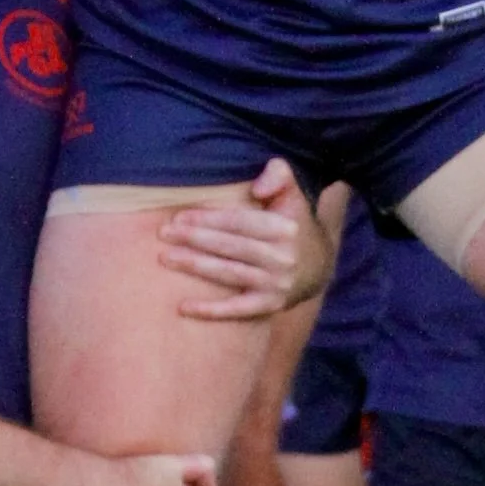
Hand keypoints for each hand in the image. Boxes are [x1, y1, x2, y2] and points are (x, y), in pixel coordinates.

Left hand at [157, 160, 327, 319]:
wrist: (320, 267)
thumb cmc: (293, 224)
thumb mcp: (292, 194)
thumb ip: (278, 175)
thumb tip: (257, 187)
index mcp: (284, 228)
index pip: (239, 222)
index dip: (208, 219)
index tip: (179, 217)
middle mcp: (283, 257)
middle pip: (230, 246)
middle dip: (194, 239)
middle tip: (164, 234)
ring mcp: (277, 284)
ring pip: (229, 273)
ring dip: (195, 265)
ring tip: (166, 258)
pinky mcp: (271, 306)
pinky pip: (237, 310)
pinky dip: (211, 310)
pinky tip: (183, 307)